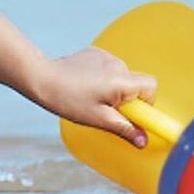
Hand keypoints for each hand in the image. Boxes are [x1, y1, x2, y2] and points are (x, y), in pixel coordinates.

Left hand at [33, 48, 157, 145]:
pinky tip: (85, 84)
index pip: (151, 87)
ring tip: (91, 97)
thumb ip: (124, 129)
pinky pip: (108, 68)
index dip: (146, 103)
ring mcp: (105, 56)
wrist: (41, 78)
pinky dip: (103, 77)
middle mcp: (117, 64)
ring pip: (121, 76)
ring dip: (114, 88)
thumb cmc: (68, 100)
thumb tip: (143, 141)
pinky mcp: (95, 53)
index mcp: (121, 80)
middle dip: (127, 98)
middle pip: (136, 82)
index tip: (132, 114)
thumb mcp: (98, 119)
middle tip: (106, 109)